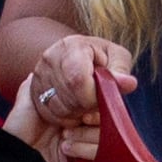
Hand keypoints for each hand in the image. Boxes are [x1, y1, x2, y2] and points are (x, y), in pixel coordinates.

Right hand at [23, 34, 137, 161]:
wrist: (75, 56)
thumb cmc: (100, 58)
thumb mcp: (116, 58)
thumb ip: (121, 71)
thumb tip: (128, 84)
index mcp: (72, 46)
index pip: (77, 80)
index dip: (92, 96)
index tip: (101, 98)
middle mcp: (50, 57)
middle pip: (69, 97)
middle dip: (86, 106)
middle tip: (94, 100)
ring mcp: (38, 73)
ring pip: (58, 107)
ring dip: (75, 112)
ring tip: (84, 102)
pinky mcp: (33, 88)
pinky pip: (48, 112)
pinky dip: (63, 115)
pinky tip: (72, 106)